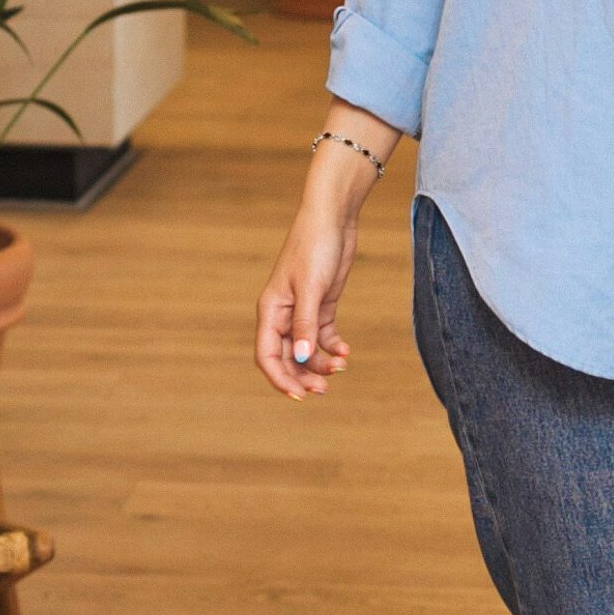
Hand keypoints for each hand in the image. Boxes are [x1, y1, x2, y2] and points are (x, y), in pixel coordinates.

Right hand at [256, 202, 357, 398]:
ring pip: (306, 349)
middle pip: (287, 358)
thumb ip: (305, 325)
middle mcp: (283, 314)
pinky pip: (323, 335)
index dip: (280, 379)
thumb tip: (299, 359)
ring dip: (321, 362)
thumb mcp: (311, 288)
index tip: (300, 396)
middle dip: (303, 376)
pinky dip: (333, 346)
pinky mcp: (321, 305)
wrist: (334, 219)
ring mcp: (302, 311)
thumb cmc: (315, 247)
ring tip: (341, 366)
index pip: (267, 355)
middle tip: (324, 389)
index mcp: (271, 310)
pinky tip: (345, 351)